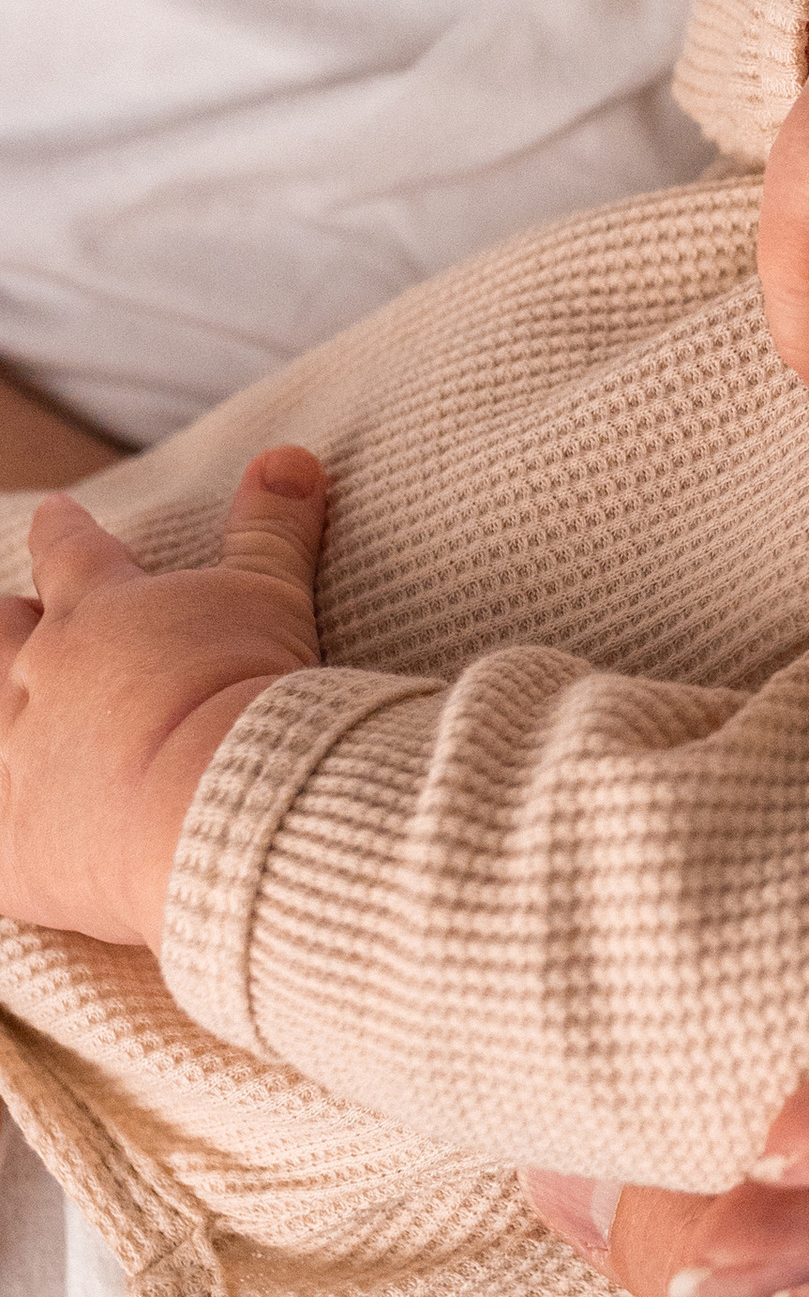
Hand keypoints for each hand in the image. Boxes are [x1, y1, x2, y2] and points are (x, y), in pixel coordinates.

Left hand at [0, 451, 328, 946]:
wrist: (211, 803)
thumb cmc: (243, 690)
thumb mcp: (270, 595)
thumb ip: (271, 527)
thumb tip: (292, 454)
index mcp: (99, 608)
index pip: (71, 550)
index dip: (64, 530)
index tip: (55, 513)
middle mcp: (40, 674)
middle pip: (2, 632)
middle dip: (8, 623)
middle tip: (11, 617)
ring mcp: (15, 758)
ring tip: (4, 711)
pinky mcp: (10, 842)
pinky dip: (6, 821)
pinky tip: (11, 833)